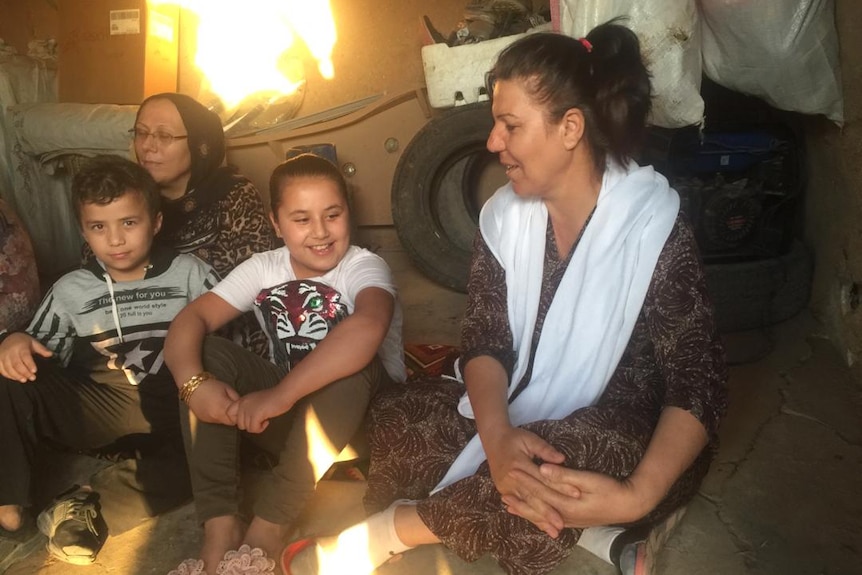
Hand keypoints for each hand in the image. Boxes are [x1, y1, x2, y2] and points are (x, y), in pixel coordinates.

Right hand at [0, 333, 52, 381]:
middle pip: (17, 364)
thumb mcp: (34, 342)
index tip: (35, 371)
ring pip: (8, 368)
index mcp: (21, 346)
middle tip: (32, 378)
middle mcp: (10, 351)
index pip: (25, 356)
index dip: (30, 364)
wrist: (9, 338)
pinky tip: (16, 378)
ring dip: (16, 376)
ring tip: (24, 380)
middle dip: (25, 372)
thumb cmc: (23, 342)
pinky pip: (2, 370)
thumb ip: (42, 349)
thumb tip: (51, 354)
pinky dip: (8, 375)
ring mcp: (3, 356)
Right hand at [187, 379, 239, 424]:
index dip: (240, 414)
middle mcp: (215, 416)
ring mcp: (209, 419)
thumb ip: (236, 399)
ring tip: (224, 406)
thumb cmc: (211, 385)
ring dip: (226, 417)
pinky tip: (216, 408)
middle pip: (230, 422)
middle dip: (234, 416)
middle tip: (234, 408)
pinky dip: (218, 416)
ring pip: (223, 422)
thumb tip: (241, 406)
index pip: (236, 417)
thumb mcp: (227, 389)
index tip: (241, 409)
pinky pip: (215, 420)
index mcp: (222, 407)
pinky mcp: (204, 419)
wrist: (192, 387)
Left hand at [227, 387, 292, 433]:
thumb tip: (246, 421)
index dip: (238, 419)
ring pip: (247, 428)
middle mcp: (243, 404)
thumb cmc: (273, 398)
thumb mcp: (256, 400)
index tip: (249, 418)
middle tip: (260, 419)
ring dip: (256, 427)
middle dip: (251, 424)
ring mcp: (248, 410)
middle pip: (240, 424)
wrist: (283, 394)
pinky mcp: (255, 415)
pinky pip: (254, 429)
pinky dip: (261, 428)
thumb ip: (248, 408)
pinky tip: (267, 421)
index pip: (229, 413)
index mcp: (242, 400)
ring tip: (264, 419)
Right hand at [483, 426, 566, 536]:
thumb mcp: (530, 439)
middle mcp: (510, 478)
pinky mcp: (503, 490)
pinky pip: (519, 505)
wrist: (492, 439)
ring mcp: (505, 486)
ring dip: (539, 519)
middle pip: (532, 497)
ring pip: (525, 505)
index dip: (559, 486)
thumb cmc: (515, 437)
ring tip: (553, 531)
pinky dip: (530, 516)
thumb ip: (545, 450)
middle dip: (548, 512)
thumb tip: (562, 459)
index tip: (576, 495)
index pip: (542, 478)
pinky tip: (540, 526)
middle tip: (561, 524)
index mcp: (518, 463)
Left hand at [504, 464, 645, 530]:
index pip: (540, 491)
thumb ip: (564, 476)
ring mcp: (570, 520)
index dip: (524, 481)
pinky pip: (550, 519)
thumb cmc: (610, 489)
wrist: (628, 505)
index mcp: (566, 503)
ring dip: (525, 510)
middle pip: (536, 507)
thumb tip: (542, 469)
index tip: (511, 471)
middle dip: (519, 500)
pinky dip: (537, 516)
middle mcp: (565, 515)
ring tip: (509, 506)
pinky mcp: (574, 521)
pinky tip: (532, 515)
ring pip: (541, 516)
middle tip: (502, 494)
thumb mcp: (588, 479)